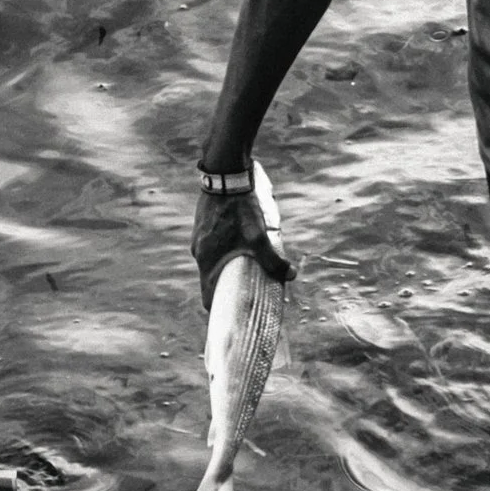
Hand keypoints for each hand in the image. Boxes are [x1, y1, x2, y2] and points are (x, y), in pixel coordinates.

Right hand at [192, 182, 292, 308]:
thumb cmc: (239, 208)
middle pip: (212, 280)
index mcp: (206, 260)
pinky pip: (215, 247)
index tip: (235, 315)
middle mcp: (198, 252)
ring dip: (230, 268)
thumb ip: (273, 259)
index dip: (221, 309)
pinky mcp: (204, 227)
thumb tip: (290, 275)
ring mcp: (200, 238)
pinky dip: (227, 252)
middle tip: (250, 292)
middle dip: (230, 288)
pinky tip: (244, 246)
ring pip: (214, 262)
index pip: (208, 296)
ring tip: (251, 268)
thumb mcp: (258, 236)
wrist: (225, 175)